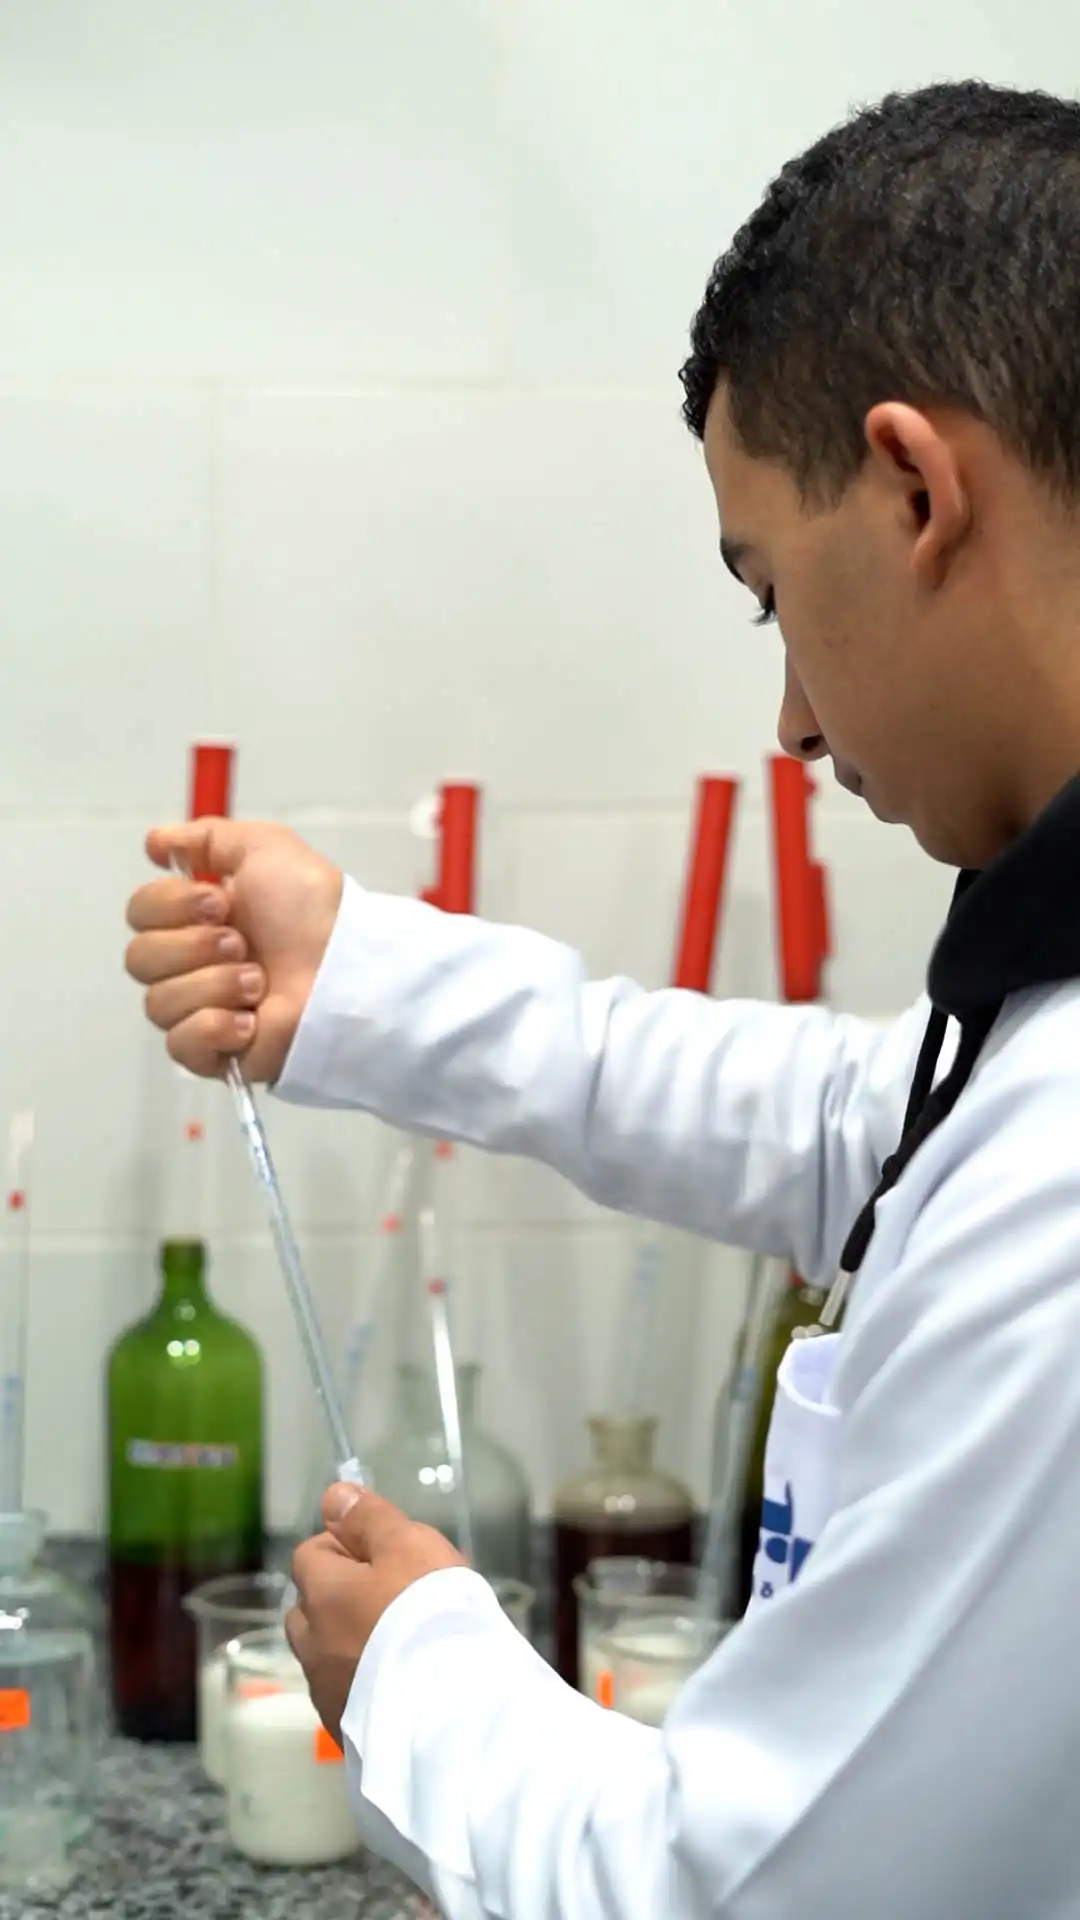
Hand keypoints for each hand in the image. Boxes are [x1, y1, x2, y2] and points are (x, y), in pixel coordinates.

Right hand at [125, 819, 343, 1080]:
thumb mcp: (264, 848)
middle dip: (194, 946)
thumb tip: (155, 842)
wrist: (346, 966)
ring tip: (259, 983)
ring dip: (214, 985)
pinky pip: (181, 1044)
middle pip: (139, 958)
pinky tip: (250, 1021)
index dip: (170, 905)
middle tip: (242, 944)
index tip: (219, 902)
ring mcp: (202, 1010)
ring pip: (158, 1002)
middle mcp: (193, 964)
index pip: (140, 912)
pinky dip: (214, 1028)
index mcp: (197, 918)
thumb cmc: (312, 909)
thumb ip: (206, 837)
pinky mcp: (216, 1053)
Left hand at [286, 1484, 465, 1746]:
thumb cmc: (431, 1615)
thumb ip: (369, 1520)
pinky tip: (400, 1683)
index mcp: (321, 1594)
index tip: (387, 1555)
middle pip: (309, 1607)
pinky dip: (363, 1680)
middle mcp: (311, 1644)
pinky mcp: (344, 1731)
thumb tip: (332, 1496)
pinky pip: (344, 1691)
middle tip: (393, 1599)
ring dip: (347, 1642)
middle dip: (339, 1597)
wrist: (452, 1712)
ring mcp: (325, 1692)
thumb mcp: (409, 1546)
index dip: (345, 1546)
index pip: (310, 1552)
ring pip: (324, 1653)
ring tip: (397, 1644)